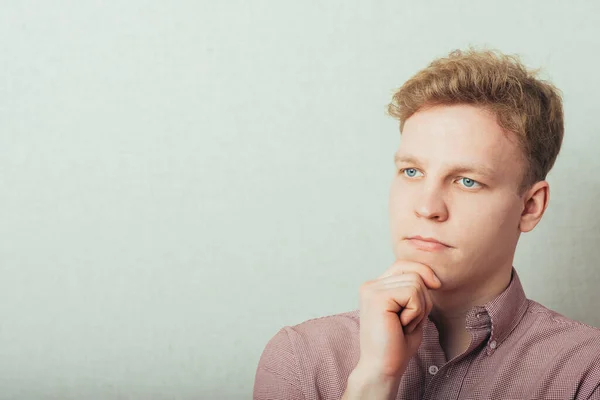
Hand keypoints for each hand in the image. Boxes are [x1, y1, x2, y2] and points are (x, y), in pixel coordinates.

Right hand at [354, 259, 441, 380]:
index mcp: (376, 287)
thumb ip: (416, 291)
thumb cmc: (397, 345)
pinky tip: (401, 325)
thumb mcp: (411, 311)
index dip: (423, 272)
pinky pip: (412, 294)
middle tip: (409, 321)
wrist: (383, 368)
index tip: (436, 286)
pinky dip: (415, 312)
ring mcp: (371, 290)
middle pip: (414, 272)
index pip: (404, 264)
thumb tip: (432, 277)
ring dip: (419, 308)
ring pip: (416, 282)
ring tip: (403, 324)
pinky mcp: (377, 297)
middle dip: (423, 298)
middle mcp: (370, 285)